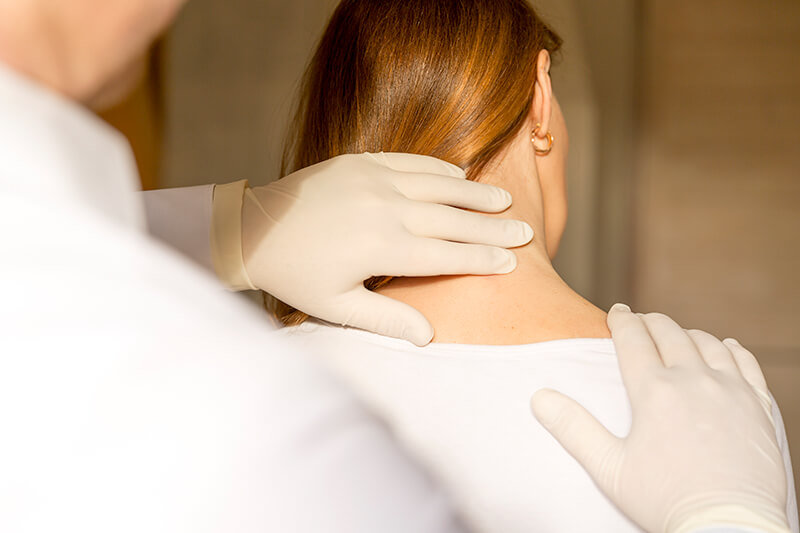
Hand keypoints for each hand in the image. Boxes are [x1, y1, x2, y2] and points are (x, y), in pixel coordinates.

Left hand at [242, 152, 532, 345]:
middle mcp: (383, 209)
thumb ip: (385, 318)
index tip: (511, 262)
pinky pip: (411, 162)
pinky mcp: (361, 162)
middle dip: (491, 227)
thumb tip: (428, 336)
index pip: (444, 255)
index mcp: (379, 248)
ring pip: (437, 186)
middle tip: (524, 231)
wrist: (253, 229)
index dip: (480, 259)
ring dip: (473, 193)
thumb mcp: (335, 306)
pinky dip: (439, 169)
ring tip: (504, 200)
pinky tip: (460, 175)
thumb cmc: (294, 275)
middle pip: (451, 219)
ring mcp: (373, 180)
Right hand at [531, 305, 788, 532]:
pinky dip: (733, 350)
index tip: (617, 311)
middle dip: (651, 322)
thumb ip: (573, 428)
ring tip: (678, 335)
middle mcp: (693, 381)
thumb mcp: (609, 468)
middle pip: (670, 334)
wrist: (727, 527)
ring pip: (708, 344)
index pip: (633, 340)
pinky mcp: (758, 407)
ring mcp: (730, 391)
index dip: (622, 321)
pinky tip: (726, 348)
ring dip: (688, 334)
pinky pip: (747, 364)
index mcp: (654, 391)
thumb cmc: (665, 501)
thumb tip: (540, 397)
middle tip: (642, 320)